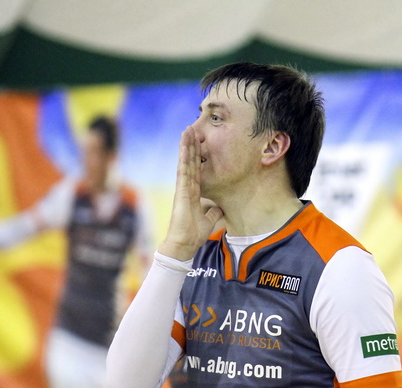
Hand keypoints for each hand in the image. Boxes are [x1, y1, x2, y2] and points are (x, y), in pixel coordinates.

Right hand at [159, 126, 223, 260]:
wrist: (184, 244)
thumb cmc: (193, 234)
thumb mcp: (209, 220)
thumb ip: (213, 212)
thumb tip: (220, 208)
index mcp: (193, 193)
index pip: (196, 170)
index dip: (198, 156)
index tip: (199, 142)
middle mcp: (187, 187)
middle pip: (191, 162)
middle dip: (192, 145)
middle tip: (192, 128)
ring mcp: (183, 187)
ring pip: (185, 161)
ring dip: (186, 145)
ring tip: (187, 129)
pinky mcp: (181, 190)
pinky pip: (183, 169)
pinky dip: (184, 156)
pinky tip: (185, 144)